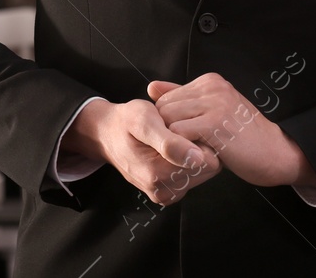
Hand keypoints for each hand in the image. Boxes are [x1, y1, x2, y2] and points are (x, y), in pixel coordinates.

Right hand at [61, 97, 221, 204]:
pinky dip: (187, 160)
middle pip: (207, 169)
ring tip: (174, 138)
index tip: (185, 127)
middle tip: (176, 131)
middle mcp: (163, 191)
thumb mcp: (145, 121)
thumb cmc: (126, 122)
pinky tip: (173, 148)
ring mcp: (166, 194)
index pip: (207, 162)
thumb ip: (169, 142)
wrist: (108, 134)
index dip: (200, 139)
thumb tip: (196, 158)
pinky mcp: (168, 192)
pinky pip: (193, 176)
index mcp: (158, 175)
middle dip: (197, 147)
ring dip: (193, 154)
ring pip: (202, 173)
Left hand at [148, 74, 315, 192]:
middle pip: (164, 108)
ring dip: (174, 142)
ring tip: (193, 151)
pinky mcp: (215, 123)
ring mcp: (214, 103)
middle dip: (168, 131)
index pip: (167, 97)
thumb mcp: (213, 111)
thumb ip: (183, 98)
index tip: (185, 137)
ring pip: (168, 121)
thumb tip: (152, 87)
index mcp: (210, 81)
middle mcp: (212, 87)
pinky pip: (178, 135)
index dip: (169, 122)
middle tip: (186, 147)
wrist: (277, 152)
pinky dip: (182, 149)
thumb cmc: (245, 137)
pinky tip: (198, 155)